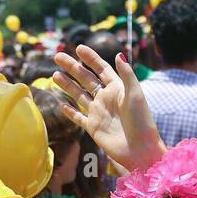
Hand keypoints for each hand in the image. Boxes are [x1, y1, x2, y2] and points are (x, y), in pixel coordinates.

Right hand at [53, 44, 164, 173]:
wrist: (139, 150)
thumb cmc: (141, 121)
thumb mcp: (135, 94)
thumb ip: (126, 74)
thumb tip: (118, 54)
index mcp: (117, 88)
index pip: (101, 69)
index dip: (90, 58)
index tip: (78, 48)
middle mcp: (106, 98)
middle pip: (86, 79)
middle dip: (72, 67)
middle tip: (57, 57)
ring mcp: (98, 113)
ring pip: (79, 95)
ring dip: (67, 85)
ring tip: (54, 75)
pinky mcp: (93, 128)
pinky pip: (78, 118)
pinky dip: (69, 111)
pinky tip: (60, 103)